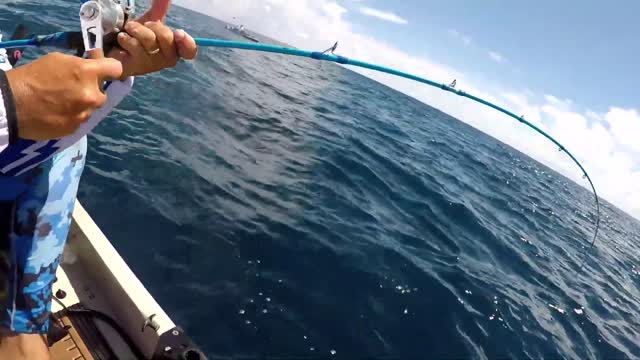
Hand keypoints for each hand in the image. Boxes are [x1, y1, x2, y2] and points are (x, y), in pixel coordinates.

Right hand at [6, 50, 122, 139]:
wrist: (12, 104)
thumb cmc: (32, 76)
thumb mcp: (57, 60)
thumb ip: (81, 63)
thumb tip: (94, 62)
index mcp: (87, 73)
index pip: (116, 69)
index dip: (111, 68)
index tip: (106, 70)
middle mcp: (91, 95)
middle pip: (103, 92)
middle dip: (92, 90)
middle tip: (73, 89)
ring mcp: (85, 114)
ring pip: (91, 108)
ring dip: (82, 105)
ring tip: (61, 102)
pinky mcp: (76, 128)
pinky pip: (80, 119)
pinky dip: (72, 116)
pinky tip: (57, 113)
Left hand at [109, 21, 196, 78]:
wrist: (116, 50)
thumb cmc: (138, 37)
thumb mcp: (151, 22)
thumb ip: (161, 9)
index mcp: (174, 49)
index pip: (189, 51)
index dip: (187, 42)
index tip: (178, 32)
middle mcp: (166, 60)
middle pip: (167, 37)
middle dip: (153, 26)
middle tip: (144, 26)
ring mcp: (151, 65)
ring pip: (148, 39)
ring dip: (135, 29)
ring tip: (129, 31)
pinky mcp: (135, 67)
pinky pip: (133, 44)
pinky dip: (125, 37)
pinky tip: (122, 41)